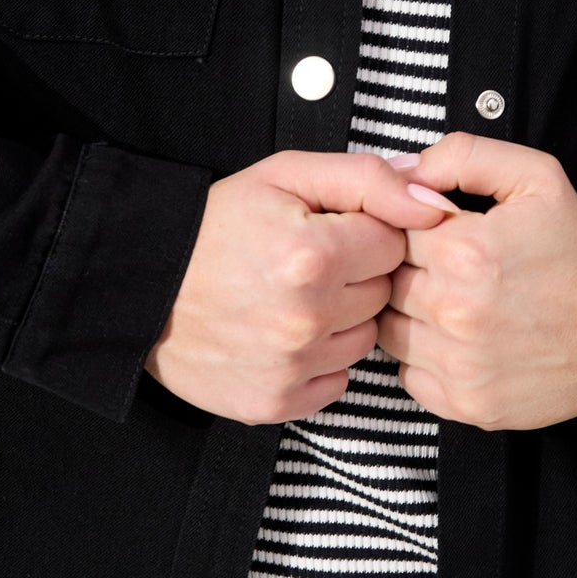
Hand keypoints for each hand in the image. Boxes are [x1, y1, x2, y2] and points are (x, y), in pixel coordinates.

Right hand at [144, 150, 450, 424]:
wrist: (142, 285)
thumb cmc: (215, 225)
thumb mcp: (286, 175)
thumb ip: (368, 179)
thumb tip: (434, 204)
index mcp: (314, 254)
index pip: (396, 243)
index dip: (366, 231)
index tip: (330, 229)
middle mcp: (307, 317)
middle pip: (383, 293)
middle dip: (356, 273)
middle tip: (307, 262)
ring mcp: (291, 365)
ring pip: (365, 339)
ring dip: (341, 318)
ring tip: (293, 296)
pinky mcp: (276, 402)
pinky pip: (336, 381)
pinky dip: (319, 360)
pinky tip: (283, 333)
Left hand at [373, 132, 576, 432]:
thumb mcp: (535, 178)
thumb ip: (464, 157)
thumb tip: (405, 171)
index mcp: (464, 251)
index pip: (391, 230)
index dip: (411, 228)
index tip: (438, 234)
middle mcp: (454, 311)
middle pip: (385, 281)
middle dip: (409, 270)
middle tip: (448, 268)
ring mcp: (458, 364)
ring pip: (389, 330)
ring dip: (411, 314)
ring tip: (452, 302)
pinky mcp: (465, 404)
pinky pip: (409, 375)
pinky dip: (424, 357)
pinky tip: (458, 339)